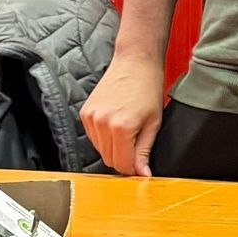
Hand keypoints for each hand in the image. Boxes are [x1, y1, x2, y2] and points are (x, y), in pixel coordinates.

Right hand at [81, 50, 165, 178]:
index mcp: (121, 128)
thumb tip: (142, 174)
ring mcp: (90, 118)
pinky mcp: (84, 113)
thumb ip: (144, 151)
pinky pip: (93, 137)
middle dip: (123, 159)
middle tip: (137, 144)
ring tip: (128, 129)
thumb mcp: (153, 123)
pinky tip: (116, 123)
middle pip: (109, 159)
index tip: (140, 166)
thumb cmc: (148, 88)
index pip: (121, 165)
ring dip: (113, 147)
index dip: (132, 169)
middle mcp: (102, 124)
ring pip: (100, 150)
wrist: (135, 62)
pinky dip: (104, 137)